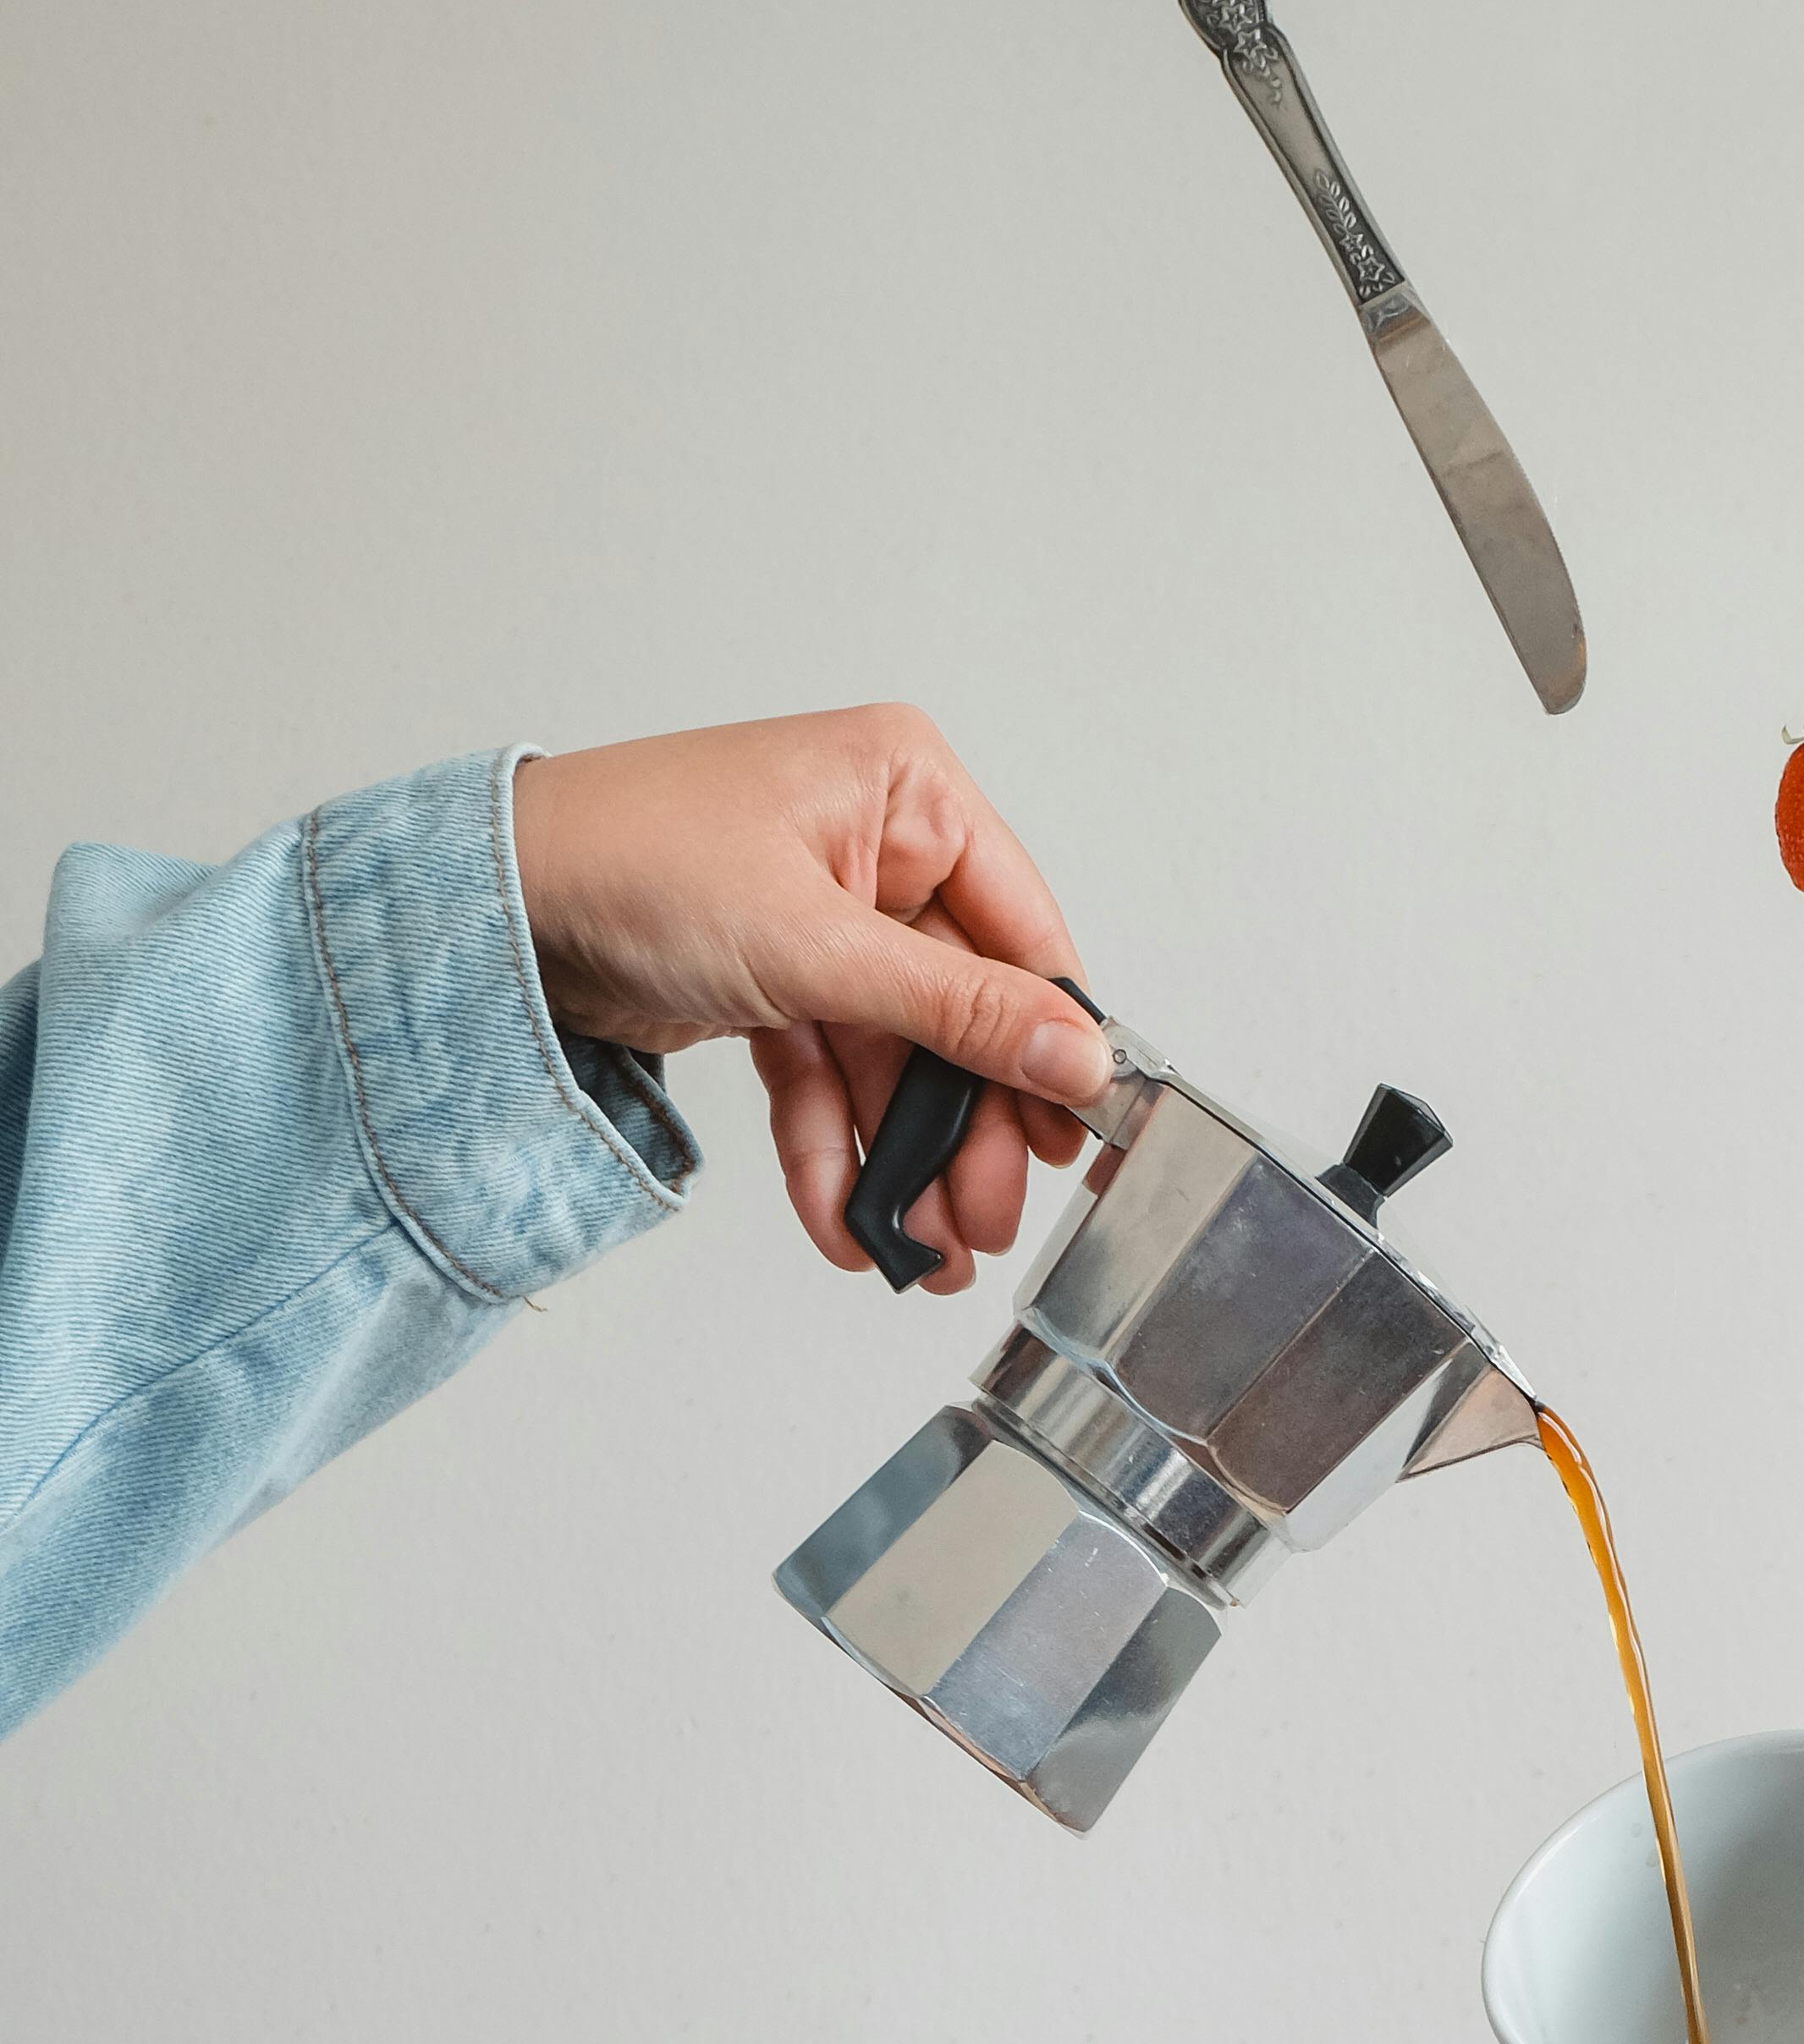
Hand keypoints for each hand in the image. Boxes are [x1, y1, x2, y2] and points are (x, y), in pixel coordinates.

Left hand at [509, 707, 1111, 1297]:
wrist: (487, 908)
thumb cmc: (628, 858)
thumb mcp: (816, 944)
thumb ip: (956, 1011)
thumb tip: (1076, 1058)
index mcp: (904, 792)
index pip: (1020, 931)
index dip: (1050, 1042)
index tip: (1075, 1138)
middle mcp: (872, 849)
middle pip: (962, 1013)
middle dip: (966, 1131)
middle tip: (984, 1222)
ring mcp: (823, 921)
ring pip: (895, 1061)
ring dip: (904, 1162)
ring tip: (921, 1251)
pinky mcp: (773, 982)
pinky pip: (827, 1077)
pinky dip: (835, 1150)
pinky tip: (848, 1224)